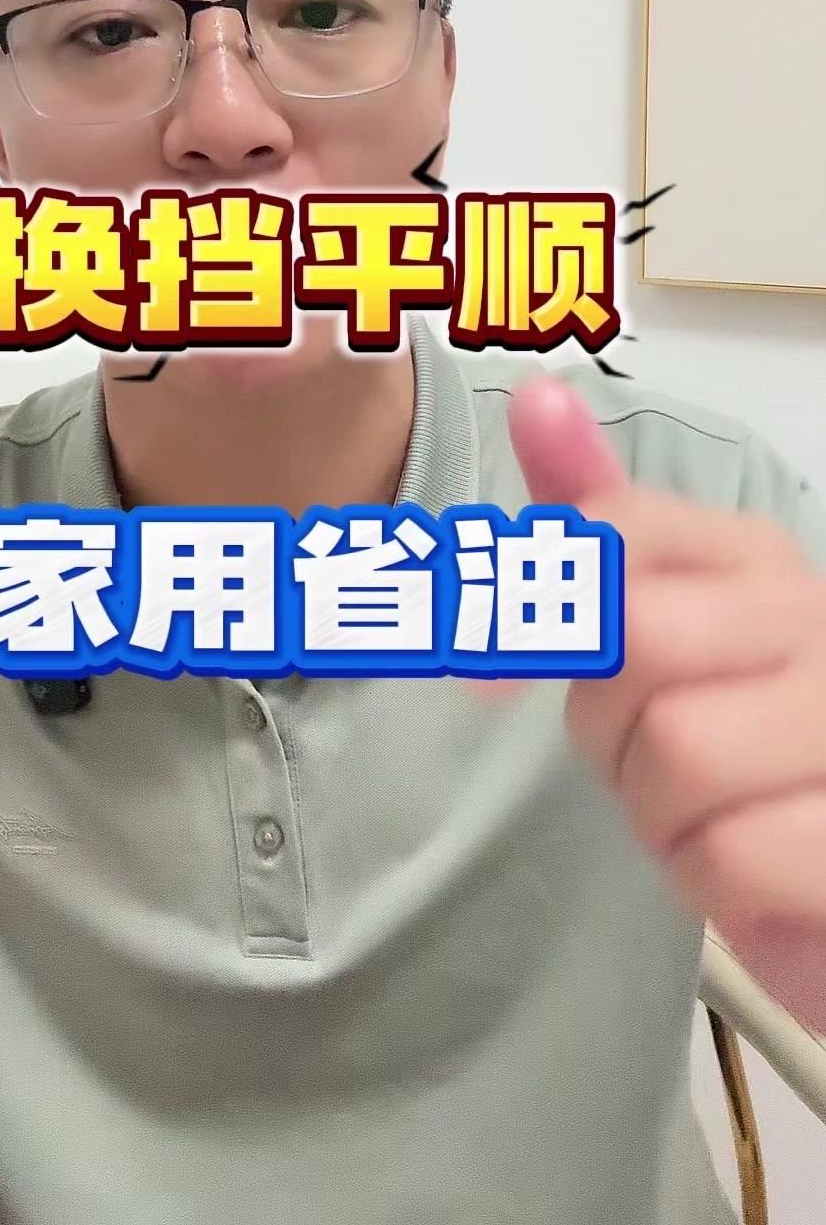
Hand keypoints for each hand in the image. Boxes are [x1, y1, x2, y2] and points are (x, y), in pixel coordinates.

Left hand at [508, 377, 825, 1034]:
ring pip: (679, 755)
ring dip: (665, 816)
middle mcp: (816, 617)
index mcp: (757, 559)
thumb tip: (535, 393)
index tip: (484, 685)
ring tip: (714, 816)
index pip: (618, 527)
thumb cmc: (738, 735)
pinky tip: (756, 871)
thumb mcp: (662, 620)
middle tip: (650, 761)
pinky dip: (717, 881)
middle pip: (637, 641)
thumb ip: (596, 520)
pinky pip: (731, 856)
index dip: (535, 603)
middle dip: (609, 727)